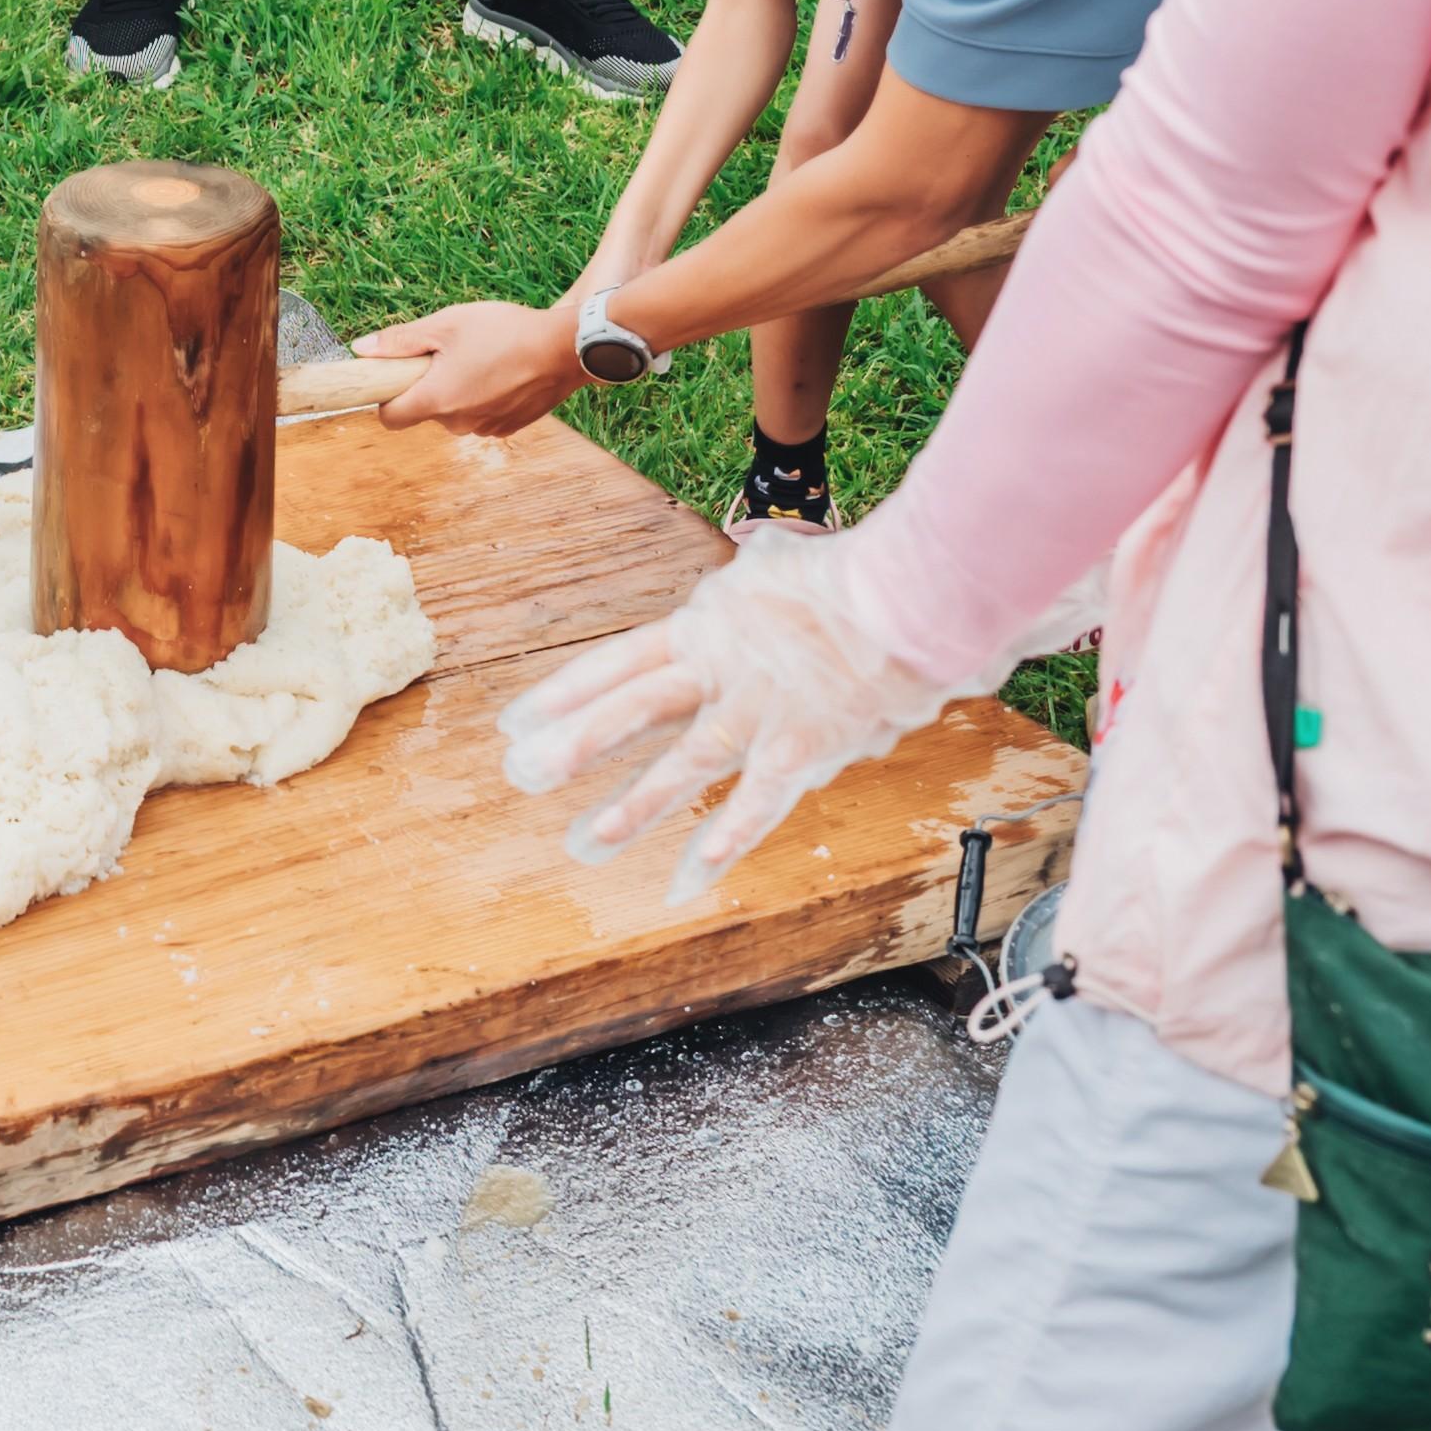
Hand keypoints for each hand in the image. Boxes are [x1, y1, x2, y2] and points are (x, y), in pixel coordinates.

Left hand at [356, 300, 585, 438]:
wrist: (565, 348)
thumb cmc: (505, 331)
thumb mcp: (447, 324)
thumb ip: (401, 341)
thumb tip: (362, 350)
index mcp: (436, 399)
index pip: (389, 418)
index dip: (386, 397)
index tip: (398, 375)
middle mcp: (457, 423)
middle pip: (425, 411)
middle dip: (429, 386)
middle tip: (450, 353)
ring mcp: (484, 429)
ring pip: (455, 413)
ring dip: (459, 391)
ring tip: (482, 358)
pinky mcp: (508, 429)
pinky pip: (481, 415)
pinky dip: (484, 398)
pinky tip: (502, 373)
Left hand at [497, 523, 955, 905]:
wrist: (914, 592)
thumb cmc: (856, 572)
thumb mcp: (784, 560)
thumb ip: (758, 570)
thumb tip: (756, 554)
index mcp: (707, 624)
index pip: (619, 662)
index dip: (565, 693)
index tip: (516, 723)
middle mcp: (722, 668)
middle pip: (633, 709)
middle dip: (576, 747)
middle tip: (521, 780)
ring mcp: (761, 710)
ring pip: (684, 762)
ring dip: (634, 805)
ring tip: (586, 842)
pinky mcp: (806, 745)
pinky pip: (759, 802)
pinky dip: (725, 839)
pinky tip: (689, 877)